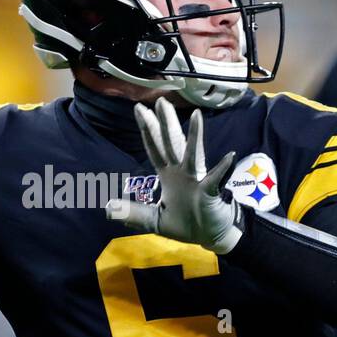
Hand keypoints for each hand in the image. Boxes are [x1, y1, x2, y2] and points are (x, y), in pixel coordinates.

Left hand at [105, 98, 242, 253]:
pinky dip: (222, 168)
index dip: (147, 131)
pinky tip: (228, 156)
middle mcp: (182, 172)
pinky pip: (215, 178)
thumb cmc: (187, 224)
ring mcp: (197, 179)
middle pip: (171, 143)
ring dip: (194, 135)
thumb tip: (108, 208)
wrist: (210, 235)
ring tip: (195, 116)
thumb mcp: (155, 219)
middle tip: (160, 101)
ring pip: (192, 153)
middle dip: (165, 123)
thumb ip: (134, 214)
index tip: (140, 110)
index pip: (155, 149)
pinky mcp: (210, 191)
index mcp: (169, 176)